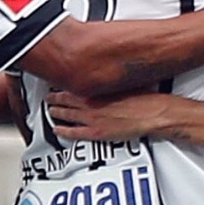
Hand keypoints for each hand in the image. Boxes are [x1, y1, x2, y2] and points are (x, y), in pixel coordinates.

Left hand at [45, 89, 180, 141]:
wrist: (154, 113)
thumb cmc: (145, 98)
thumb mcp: (126, 80)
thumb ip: (112, 77)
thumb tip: (109, 71)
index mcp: (96, 87)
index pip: (71, 84)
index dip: (61, 84)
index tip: (57, 84)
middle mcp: (90, 102)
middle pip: (64, 99)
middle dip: (54, 98)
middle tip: (49, 97)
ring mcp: (91, 118)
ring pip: (65, 115)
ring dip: (55, 112)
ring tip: (51, 111)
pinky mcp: (96, 133)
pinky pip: (73, 133)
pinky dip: (62, 131)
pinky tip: (57, 130)